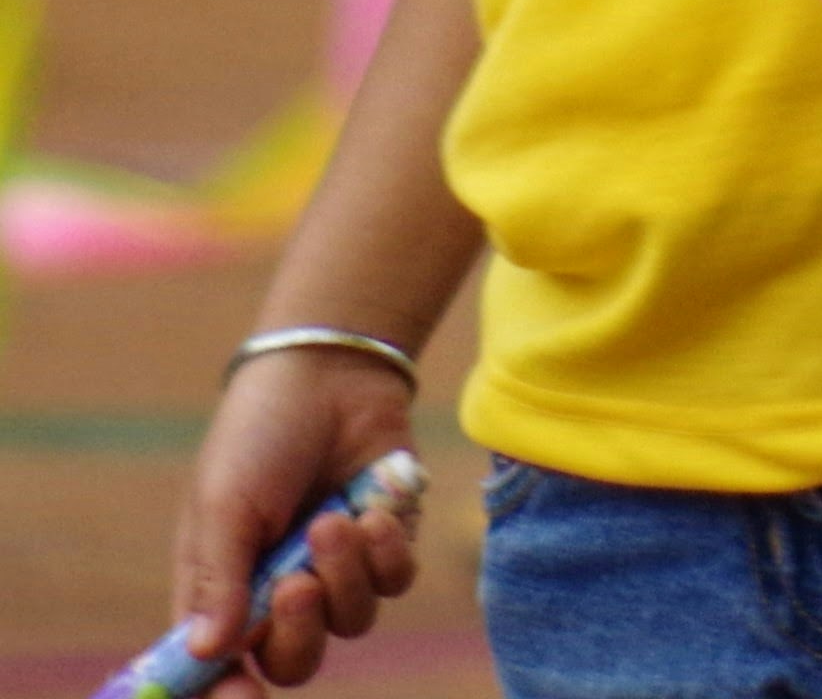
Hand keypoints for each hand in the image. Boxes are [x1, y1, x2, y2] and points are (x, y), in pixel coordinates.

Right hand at [172, 352, 420, 686]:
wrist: (330, 371)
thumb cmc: (260, 436)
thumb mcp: (225, 504)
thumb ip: (218, 581)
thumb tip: (210, 654)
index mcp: (224, 592)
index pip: (219, 670)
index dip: (226, 696)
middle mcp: (278, 592)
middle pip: (294, 662)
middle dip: (297, 634)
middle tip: (296, 584)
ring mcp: (336, 568)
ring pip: (352, 622)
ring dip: (344, 576)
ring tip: (334, 520)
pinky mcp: (385, 540)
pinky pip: (395, 581)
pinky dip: (386, 554)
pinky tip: (373, 511)